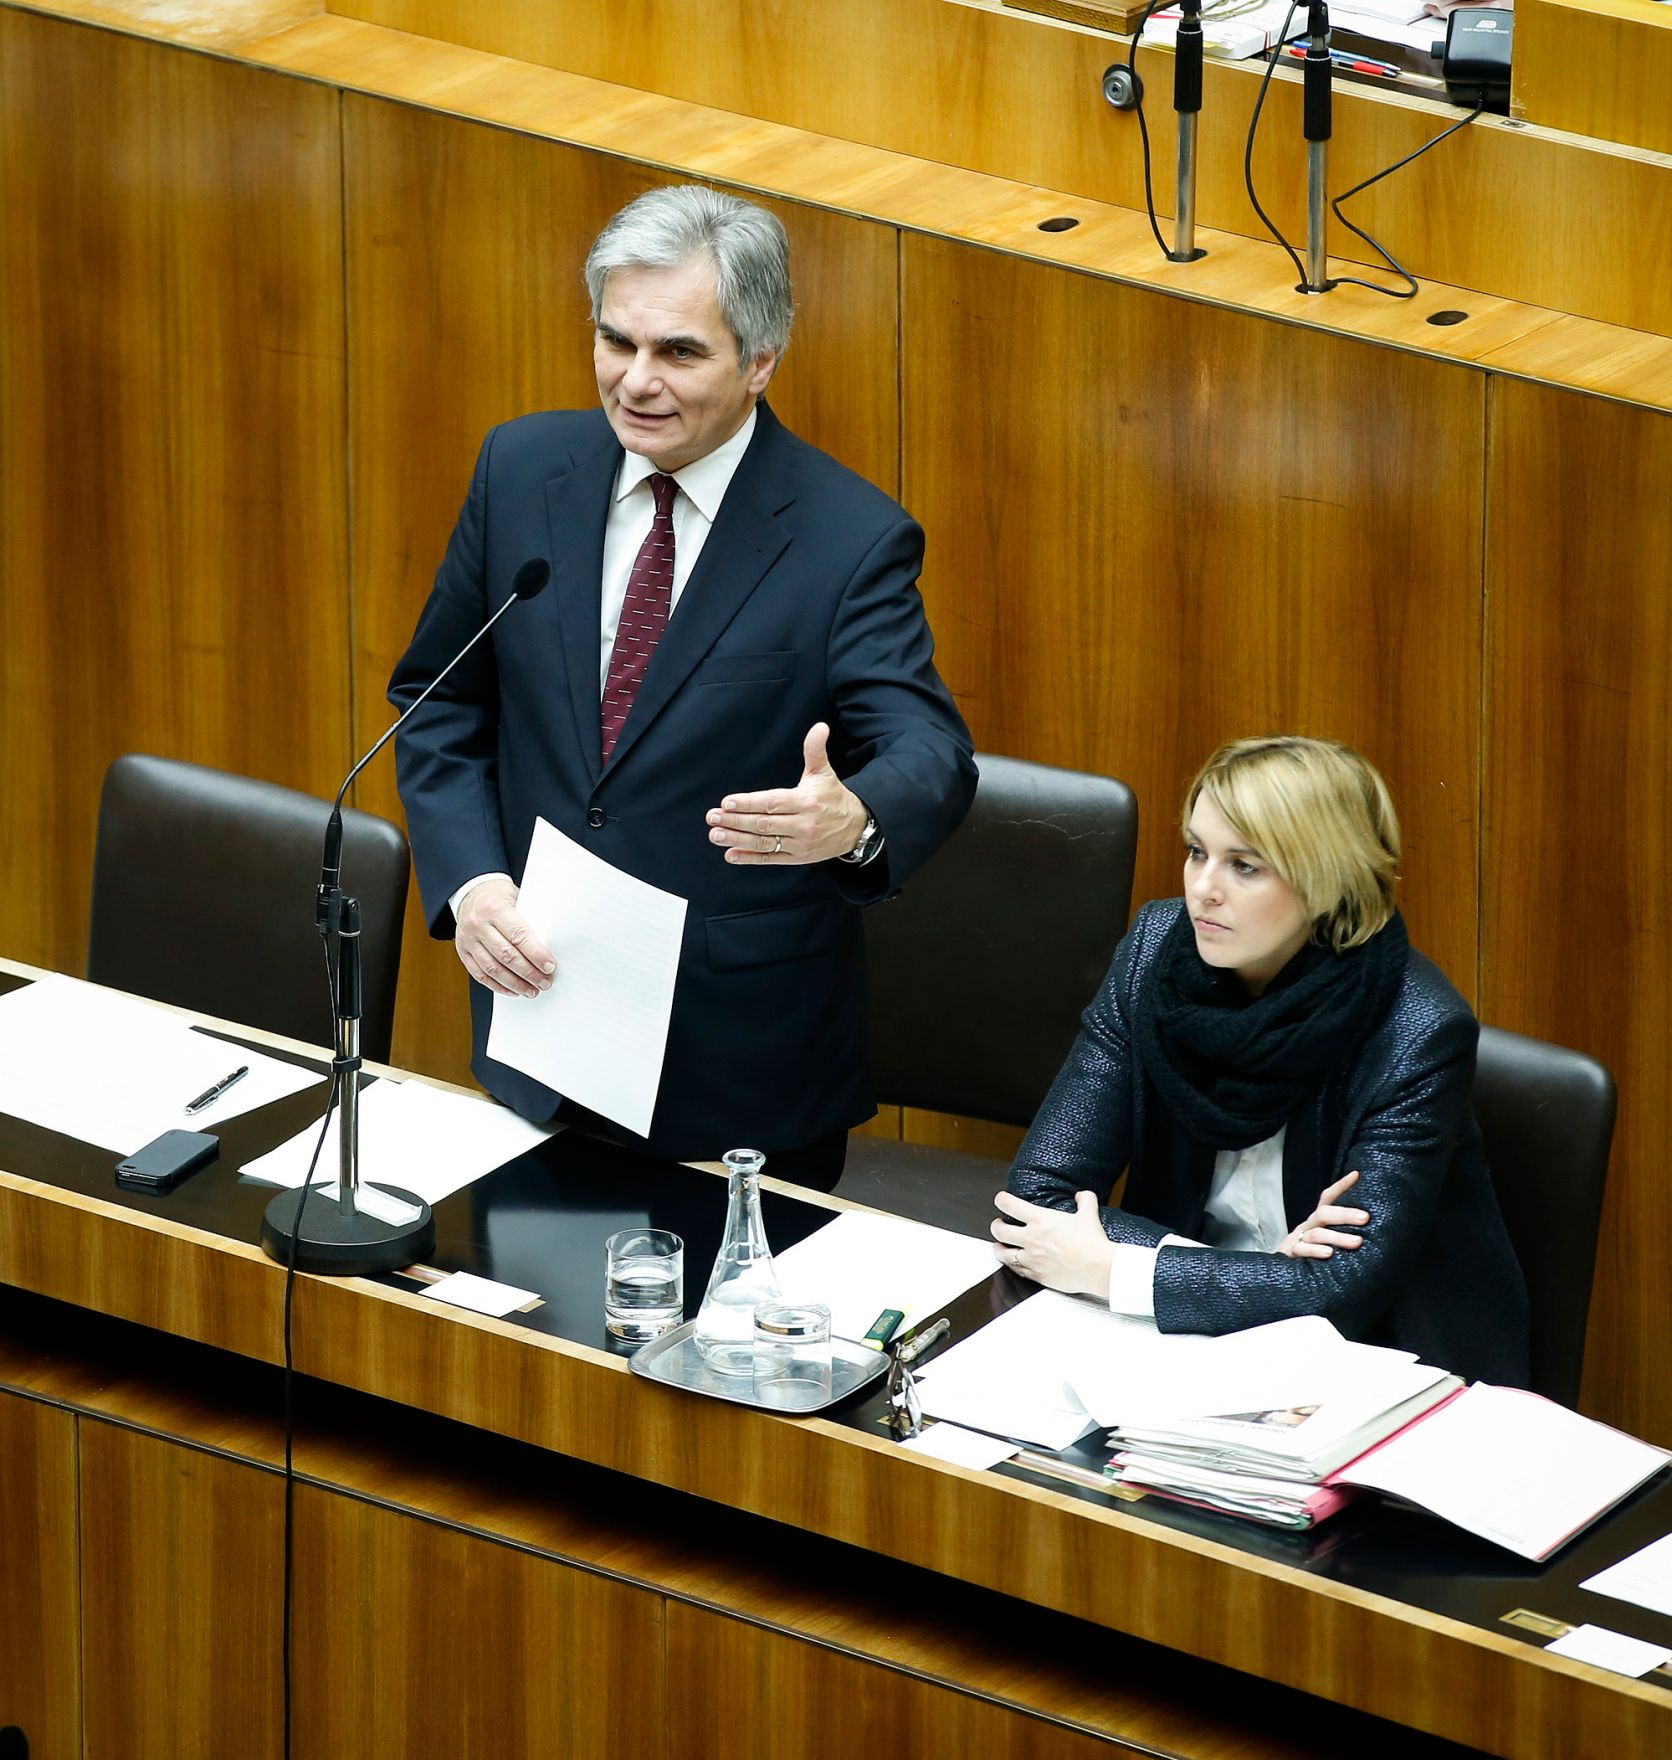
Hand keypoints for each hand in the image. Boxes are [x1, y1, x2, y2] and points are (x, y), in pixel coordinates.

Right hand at [454, 878, 554, 998]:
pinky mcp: (462, 952)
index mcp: (494, 908)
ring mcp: (467, 940)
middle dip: (529, 973)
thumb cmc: (499, 896)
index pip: (518, 936)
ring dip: (515, 984)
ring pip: (492, 969)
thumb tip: (552, 944)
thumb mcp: (516, 897)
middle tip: (544, 982)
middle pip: (506, 956)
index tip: (550, 966)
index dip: (536, 954)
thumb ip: (530, 918)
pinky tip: (513, 990)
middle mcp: (477, 924)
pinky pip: (480, 974)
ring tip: (531, 990)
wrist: (470, 893)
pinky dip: (498, 986)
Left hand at [705, 722, 869, 864]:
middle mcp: (802, 824)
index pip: (772, 802)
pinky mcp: (797, 858)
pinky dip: (749, 858)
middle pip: (763, 823)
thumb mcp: (824, 772)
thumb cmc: (833, 797)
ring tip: (715, 835)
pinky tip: (731, 855)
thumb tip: (819, 727)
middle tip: (712, 817)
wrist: (856, 828)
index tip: (727, 802)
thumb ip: (815, 750)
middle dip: (735, 821)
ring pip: (763, 842)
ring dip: (737, 840)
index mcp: (805, 801)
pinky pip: (770, 859)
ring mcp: (799, 843)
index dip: (749, 803)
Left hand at [991, 1190, 1113, 1298]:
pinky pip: (1016, 1270)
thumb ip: (1084, 1201)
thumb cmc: (1092, 1242)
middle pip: (999, 1230)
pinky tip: (1014, 1263)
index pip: (1009, 1205)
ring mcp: (1032, 1258)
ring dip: (999, 1248)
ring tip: (1000, 1246)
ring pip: (1002, 1253)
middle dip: (996, 1226)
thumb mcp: (1089, 1214)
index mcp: (1040, 1220)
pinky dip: (1012, 1265)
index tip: (1001, 1200)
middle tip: (998, 1224)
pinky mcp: (1036, 1275)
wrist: (1098, 1267)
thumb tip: (1083, 1196)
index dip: (1001, 1200)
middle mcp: (1031, 1238)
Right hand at [1276, 1170, 1368, 1259]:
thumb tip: (1371, 1229)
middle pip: (1324, 1213)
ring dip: (1338, 1237)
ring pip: (1317, 1233)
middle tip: (1365, 1218)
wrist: (1279, 1277)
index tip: (1356, 1175)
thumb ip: (1341, 1235)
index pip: (1328, 1199)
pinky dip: (1315, 1250)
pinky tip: (1329, 1254)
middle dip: (1345, 1214)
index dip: (1341, 1187)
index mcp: (1317, 1222)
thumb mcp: (1325, 1242)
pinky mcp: (1290, 1254)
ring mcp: (1298, 1239)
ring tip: (1357, 1242)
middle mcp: (1308, 1227)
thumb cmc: (1310, 1258)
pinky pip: (1302, 1249)